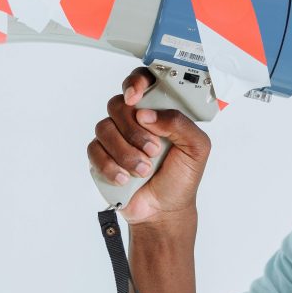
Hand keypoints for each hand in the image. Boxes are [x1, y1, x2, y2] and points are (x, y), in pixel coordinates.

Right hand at [87, 66, 211, 225]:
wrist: (165, 210)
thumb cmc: (181, 176)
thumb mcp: (197, 148)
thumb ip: (179, 124)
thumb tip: (148, 114)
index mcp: (158, 111)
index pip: (142, 82)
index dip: (135, 82)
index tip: (135, 96)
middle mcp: (133, 120)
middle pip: (118, 104)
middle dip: (133, 130)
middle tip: (153, 150)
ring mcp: (115, 137)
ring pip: (104, 127)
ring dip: (125, 152)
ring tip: (144, 170)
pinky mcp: (101, 156)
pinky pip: (94, 150)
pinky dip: (110, 166)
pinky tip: (126, 178)